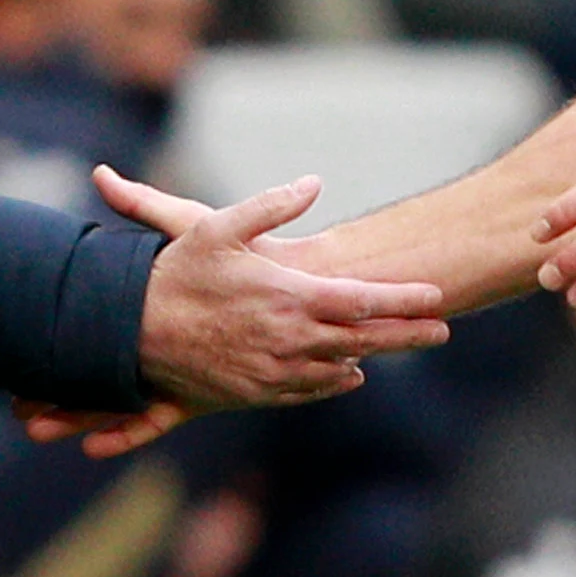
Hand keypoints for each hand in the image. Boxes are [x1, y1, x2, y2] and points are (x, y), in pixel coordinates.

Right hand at [18, 168, 445, 457]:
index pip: (362, 301)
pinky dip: (337, 381)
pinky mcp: (256, 393)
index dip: (404, 299)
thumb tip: (313, 182)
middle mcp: (289, 340)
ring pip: (342, 367)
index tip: (436, 295)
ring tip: (406, 344)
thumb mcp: (217, 225)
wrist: (131, 335)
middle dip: (409, 333)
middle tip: (444, 327)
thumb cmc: (174, 275)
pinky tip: (351, 373)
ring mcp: (275, 372)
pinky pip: (310, 390)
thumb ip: (271, 204)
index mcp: (288, 298)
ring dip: (376, 355)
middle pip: (365, 339)